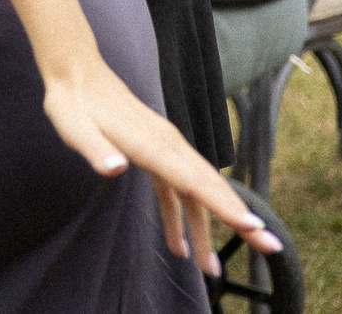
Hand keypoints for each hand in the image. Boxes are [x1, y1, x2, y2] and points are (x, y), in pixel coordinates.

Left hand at [40, 62, 278, 277]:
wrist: (75, 72)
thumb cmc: (72, 102)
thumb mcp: (74, 127)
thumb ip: (95, 150)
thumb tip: (114, 169)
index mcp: (151, 144)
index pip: (195, 180)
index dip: (224, 205)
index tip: (251, 226)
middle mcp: (167, 145)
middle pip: (210, 187)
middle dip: (240, 219)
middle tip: (269, 248)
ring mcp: (165, 147)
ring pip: (198, 191)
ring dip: (210, 228)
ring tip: (211, 269)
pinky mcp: (156, 151)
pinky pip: (177, 189)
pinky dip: (182, 217)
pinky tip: (178, 244)